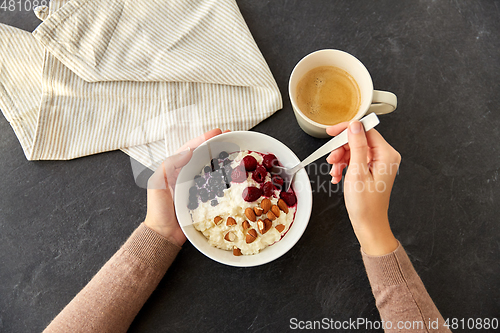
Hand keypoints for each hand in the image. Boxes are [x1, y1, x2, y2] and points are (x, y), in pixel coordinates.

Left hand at [144, 129, 226, 245]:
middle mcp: (187, 175)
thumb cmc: (158, 210)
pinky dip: (226, 179)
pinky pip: (217, 187)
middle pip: (204, 156)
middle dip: (217, 145)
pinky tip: (236, 176)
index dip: (204, 139)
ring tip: (236, 151)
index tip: (217, 132)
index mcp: (175, 169)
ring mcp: (197, 187)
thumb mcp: (157, 184)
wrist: (164, 234)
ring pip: (212, 169)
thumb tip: (188, 151)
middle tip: (232, 137)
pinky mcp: (205, 200)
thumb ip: (169, 165)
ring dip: (224, 160)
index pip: (191, 148)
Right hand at [326, 121, 400, 255]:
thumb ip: (357, 146)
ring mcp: (379, 163)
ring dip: (341, 159)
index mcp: (387, 155)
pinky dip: (344, 166)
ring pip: (354, 150)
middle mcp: (385, 157)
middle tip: (331, 160)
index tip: (332, 133)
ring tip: (335, 172)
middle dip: (341, 149)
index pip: (365, 130)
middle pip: (358, 140)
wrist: (368, 224)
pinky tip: (338, 176)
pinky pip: (355, 159)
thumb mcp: (357, 173)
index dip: (346, 130)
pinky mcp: (372, 169)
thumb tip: (355, 126)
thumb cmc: (366, 205)